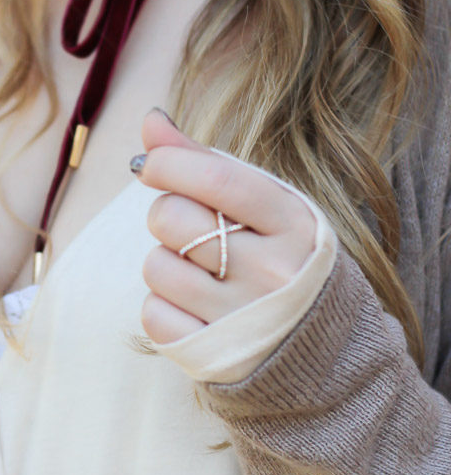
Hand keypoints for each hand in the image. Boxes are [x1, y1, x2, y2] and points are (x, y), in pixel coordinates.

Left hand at [133, 108, 316, 344]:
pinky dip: (161, 305)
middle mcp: (272, 271)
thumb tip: (151, 119)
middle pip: (173, 219)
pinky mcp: (213, 355)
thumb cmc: (285, 260)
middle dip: (166, 214)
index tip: (151, 166)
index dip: (169, 163)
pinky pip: (153, 314)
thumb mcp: (269, 207)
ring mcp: (242, 317)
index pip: (216, 180)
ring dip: (163, 262)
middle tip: (190, 229)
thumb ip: (208, 162)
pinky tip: (193, 306)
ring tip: (199, 272)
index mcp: (293, 224)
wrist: (325, 352)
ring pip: (156, 266)